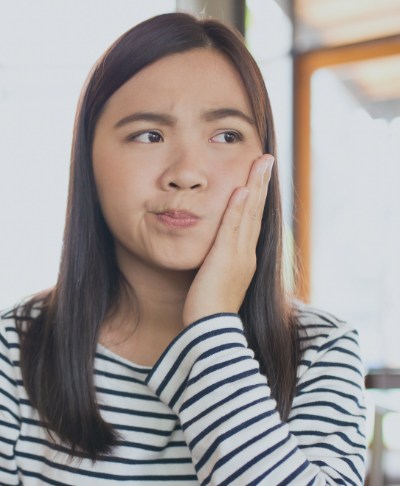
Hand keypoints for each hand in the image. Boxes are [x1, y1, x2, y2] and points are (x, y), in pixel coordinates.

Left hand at [182, 154, 274, 326]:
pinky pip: (233, 229)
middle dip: (262, 184)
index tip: (259, 176)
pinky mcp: (225, 260)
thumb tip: (216, 254)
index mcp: (244, 258)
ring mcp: (239, 256)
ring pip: (249, 215)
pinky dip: (239, 209)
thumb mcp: (217, 282)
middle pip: (256, 212)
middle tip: (267, 159)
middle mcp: (246, 254)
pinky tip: (243, 189)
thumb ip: (220, 263)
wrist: (210, 332)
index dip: (257, 197)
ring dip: (256, 187)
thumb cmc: (210, 310)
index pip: (252, 221)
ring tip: (261, 163)